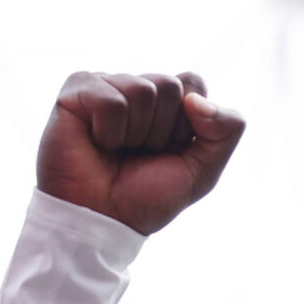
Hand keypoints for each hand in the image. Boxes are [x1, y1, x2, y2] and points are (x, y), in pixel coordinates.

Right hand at [37, 71, 245, 234]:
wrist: (104, 221)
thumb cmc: (146, 198)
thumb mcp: (203, 171)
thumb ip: (226, 131)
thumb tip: (195, 98)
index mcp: (166, 102)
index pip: (193, 82)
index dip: (187, 124)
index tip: (168, 150)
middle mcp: (137, 88)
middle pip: (169, 85)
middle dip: (161, 131)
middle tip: (138, 154)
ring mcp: (106, 85)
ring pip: (142, 90)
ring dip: (135, 134)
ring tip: (116, 151)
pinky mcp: (77, 90)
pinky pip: (110, 99)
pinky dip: (109, 131)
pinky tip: (97, 143)